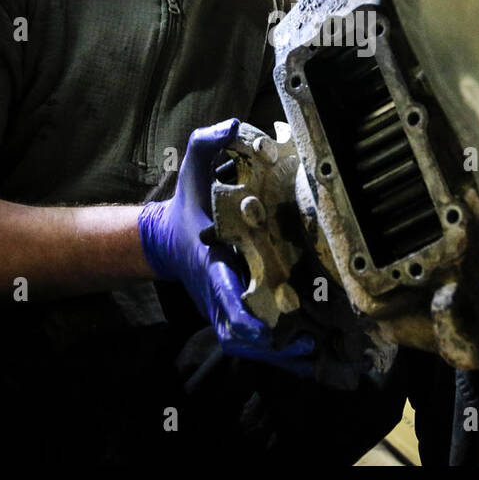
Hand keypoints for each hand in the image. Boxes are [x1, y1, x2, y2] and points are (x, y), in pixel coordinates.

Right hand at [137, 118, 314, 374]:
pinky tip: (305, 356)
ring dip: (276, 355)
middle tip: (306, 345)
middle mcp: (214, 291)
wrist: (165, 239)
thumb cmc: (186, 204)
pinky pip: (250, 342)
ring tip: (313, 356)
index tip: (264, 325)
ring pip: (243, 343)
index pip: (222, 290)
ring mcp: (220, 306)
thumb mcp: (191, 166)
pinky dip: (274, 353)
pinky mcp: (229, 314)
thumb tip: (233, 124)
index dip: (241, 309)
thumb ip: (208, 143)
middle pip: (236, 330)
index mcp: (208, 260)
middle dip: (268, 344)